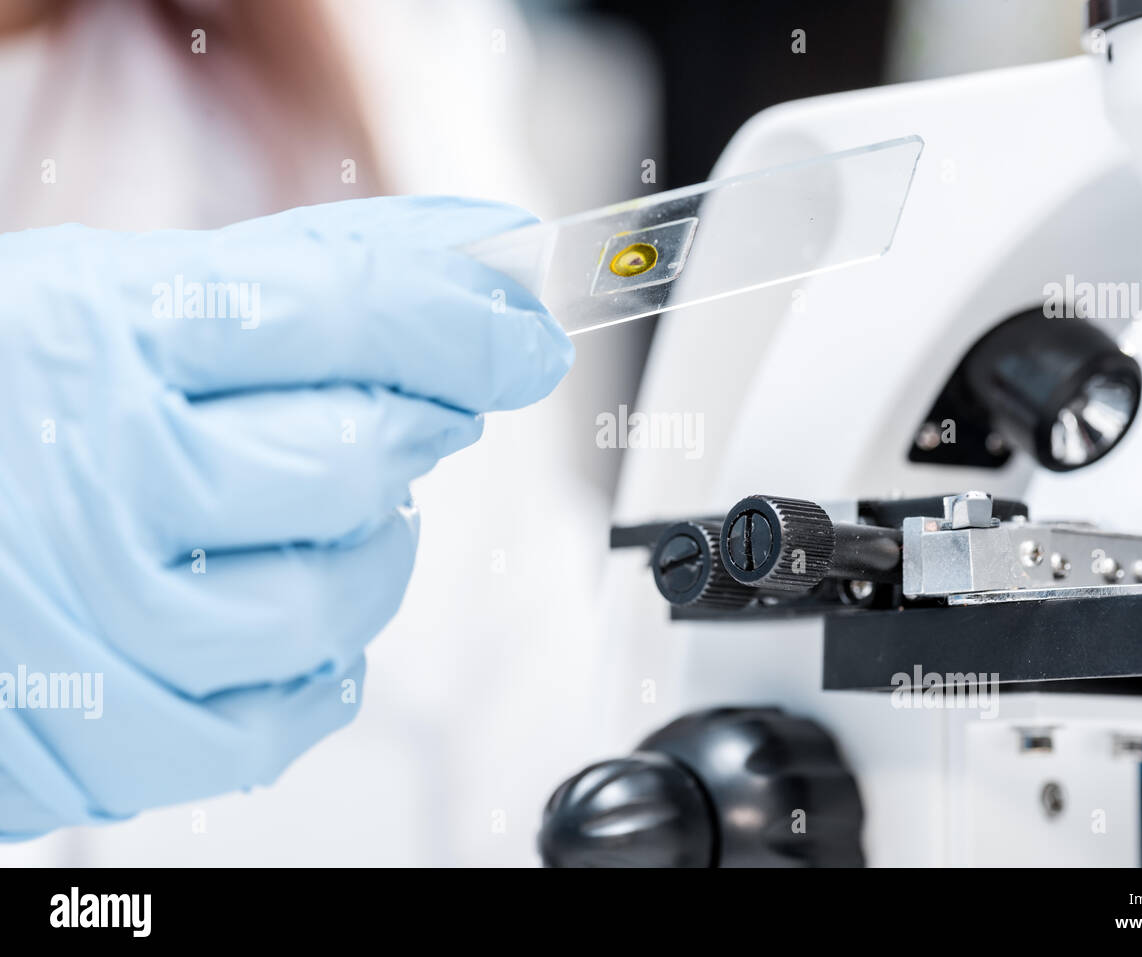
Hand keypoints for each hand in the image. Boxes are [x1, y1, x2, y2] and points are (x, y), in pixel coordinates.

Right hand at [0, 196, 571, 835]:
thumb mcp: (113, 302)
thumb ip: (303, 277)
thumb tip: (478, 255)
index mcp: (103, 340)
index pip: (349, 313)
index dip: (465, 324)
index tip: (519, 337)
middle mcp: (102, 480)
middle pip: (360, 459)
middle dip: (408, 433)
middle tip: (399, 420)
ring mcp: (104, 621)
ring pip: (340, 597)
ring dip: (371, 554)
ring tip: (326, 519)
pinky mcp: (106, 738)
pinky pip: (283, 719)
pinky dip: (317, 670)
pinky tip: (293, 627)